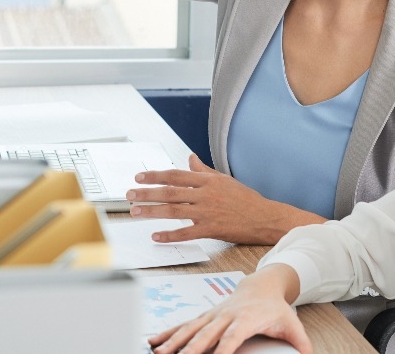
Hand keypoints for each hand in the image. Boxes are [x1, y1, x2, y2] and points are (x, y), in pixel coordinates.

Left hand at [127, 155, 324, 244]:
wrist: (265, 218)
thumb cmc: (245, 199)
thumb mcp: (224, 180)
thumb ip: (203, 170)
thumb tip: (190, 158)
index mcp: (207, 181)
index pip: (176, 175)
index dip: (156, 176)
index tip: (139, 177)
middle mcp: (205, 194)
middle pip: (170, 192)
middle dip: (147, 193)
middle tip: (129, 194)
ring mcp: (208, 212)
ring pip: (174, 210)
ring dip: (152, 211)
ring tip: (135, 212)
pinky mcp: (211, 229)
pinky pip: (187, 232)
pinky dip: (170, 234)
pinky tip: (156, 235)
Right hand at [148, 266, 312, 353]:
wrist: (261, 285)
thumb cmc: (274, 308)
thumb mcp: (291, 324)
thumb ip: (300, 343)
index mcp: (246, 318)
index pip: (232, 336)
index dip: (224, 348)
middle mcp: (226, 315)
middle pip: (206, 333)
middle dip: (192, 347)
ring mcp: (212, 315)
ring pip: (190, 328)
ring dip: (173, 341)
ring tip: (160, 353)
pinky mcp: (204, 316)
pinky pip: (183, 325)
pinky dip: (168, 333)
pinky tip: (154, 342)